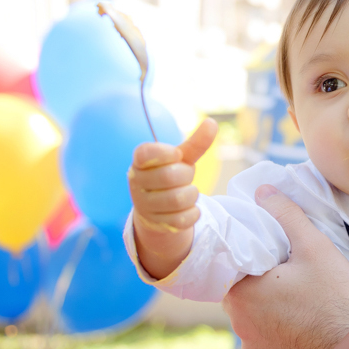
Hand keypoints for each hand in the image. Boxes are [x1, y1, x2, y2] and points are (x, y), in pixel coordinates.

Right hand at [128, 117, 217, 279]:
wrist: (157, 210)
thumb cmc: (169, 176)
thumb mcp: (181, 159)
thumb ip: (195, 143)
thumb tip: (212, 122)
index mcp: (140, 162)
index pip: (147, 153)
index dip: (166, 153)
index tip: (175, 155)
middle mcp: (136, 183)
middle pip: (171, 176)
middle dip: (186, 175)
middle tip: (183, 177)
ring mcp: (144, 206)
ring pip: (179, 199)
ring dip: (192, 195)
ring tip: (186, 192)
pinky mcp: (156, 225)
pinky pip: (184, 219)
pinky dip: (193, 213)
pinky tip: (186, 209)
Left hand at [222, 185, 348, 348]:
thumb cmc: (333, 299)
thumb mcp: (313, 247)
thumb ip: (286, 215)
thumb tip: (263, 190)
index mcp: (239, 291)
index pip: (238, 263)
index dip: (260, 255)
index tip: (282, 254)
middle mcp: (237, 322)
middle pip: (246, 289)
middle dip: (266, 280)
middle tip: (297, 274)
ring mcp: (252, 348)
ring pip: (256, 315)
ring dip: (272, 307)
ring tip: (305, 300)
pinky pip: (268, 338)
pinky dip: (282, 330)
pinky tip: (306, 324)